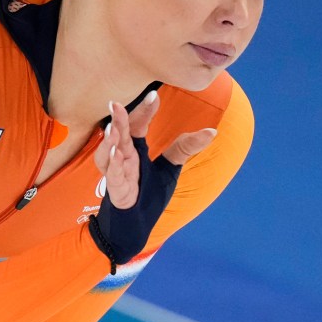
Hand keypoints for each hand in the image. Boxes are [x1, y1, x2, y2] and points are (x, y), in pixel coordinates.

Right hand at [88, 91, 216, 271]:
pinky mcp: (117, 192)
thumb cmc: (146, 194)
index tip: (154, 95)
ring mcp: (117, 174)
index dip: (144, 110)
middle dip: (117, 120)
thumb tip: (211, 130)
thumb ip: (184, 148)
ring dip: (109, 142)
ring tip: (112, 128)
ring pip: (109, 154)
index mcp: (134, 149)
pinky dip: (113, 166)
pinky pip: (113, 177)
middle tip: (115, 103)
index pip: (137, 125)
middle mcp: (123, 158)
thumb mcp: (169, 169)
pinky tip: (116, 155)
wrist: (133, 226)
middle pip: (119, 135)